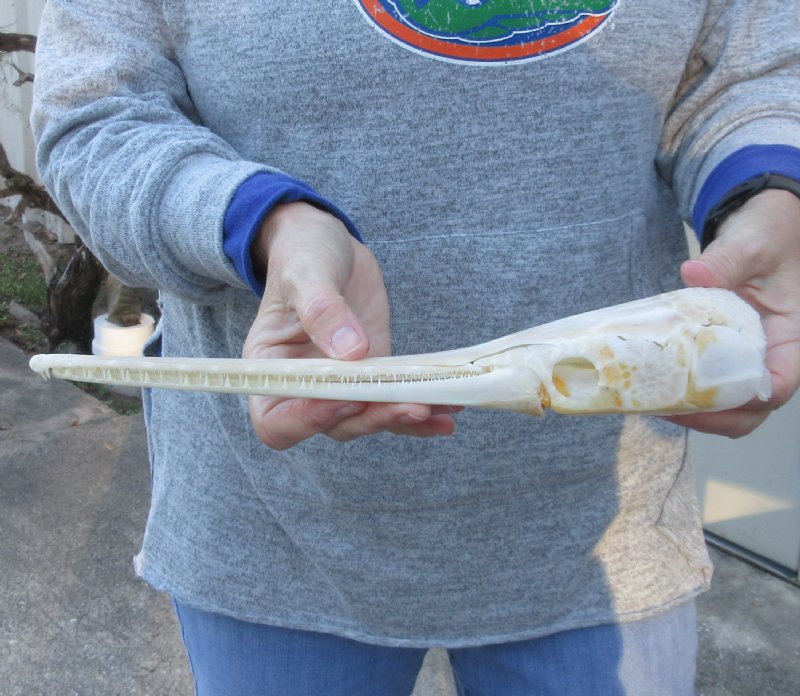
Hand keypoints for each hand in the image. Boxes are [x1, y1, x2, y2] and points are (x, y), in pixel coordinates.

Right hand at [242, 202, 458, 449]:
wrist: (328, 246)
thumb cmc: (302, 254)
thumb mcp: (306, 272)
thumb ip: (322, 309)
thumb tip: (352, 352)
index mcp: (271, 368)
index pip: (276, 420)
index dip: (308, 420)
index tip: (347, 397)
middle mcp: (303, 386)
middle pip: (331, 426)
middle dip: (372, 419)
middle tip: (412, 405)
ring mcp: (341, 382)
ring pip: (367, 419)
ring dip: (401, 418)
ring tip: (436, 409)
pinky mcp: (373, 374)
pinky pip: (392, 402)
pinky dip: (420, 412)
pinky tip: (448, 411)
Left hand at [667, 189, 799, 436]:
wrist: (762, 229)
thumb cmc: (768, 236)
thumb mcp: (751, 244)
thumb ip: (726, 260)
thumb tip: (694, 273)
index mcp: (792, 337)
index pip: (778, 384)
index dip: (744, 400)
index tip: (705, 396)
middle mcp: (774, 356)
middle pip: (751, 410)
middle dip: (712, 419)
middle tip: (667, 408)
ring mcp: (749, 358)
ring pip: (729, 405)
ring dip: (696, 411)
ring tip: (655, 403)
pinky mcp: (725, 354)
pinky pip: (710, 384)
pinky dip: (686, 392)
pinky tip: (655, 384)